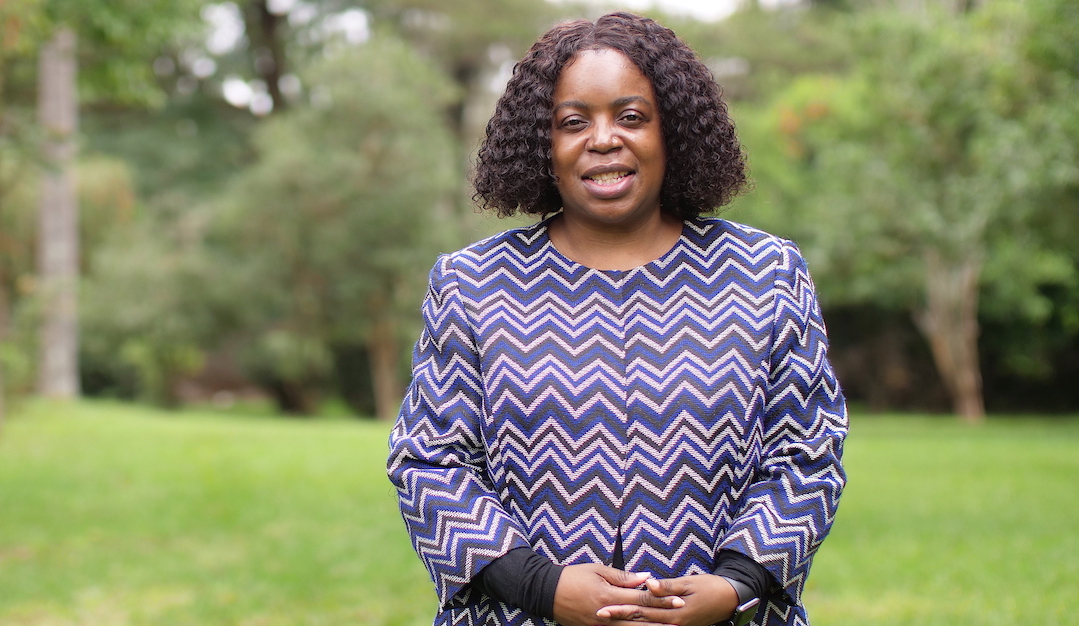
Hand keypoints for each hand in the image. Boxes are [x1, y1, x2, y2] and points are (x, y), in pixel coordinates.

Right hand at [552, 563, 684, 625]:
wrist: (547, 593)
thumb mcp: (598, 570)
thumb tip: (646, 577)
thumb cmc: (573, 577)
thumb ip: (623, 577)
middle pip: (640, 619)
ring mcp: (601, 625)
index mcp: (609, 596)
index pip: (642, 598)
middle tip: (681, 619)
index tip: (678, 600)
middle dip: (662, 619)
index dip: (661, 600)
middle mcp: (607, 614)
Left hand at [596, 573, 738, 625]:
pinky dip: (643, 625)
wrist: (730, 600)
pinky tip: (630, 623)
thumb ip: (667, 586)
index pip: (642, 610)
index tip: (603, 607)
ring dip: (627, 623)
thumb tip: (648, 584)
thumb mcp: (689, 583)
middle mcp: (673, 623)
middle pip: (640, 621)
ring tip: (609, 620)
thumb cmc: (710, 587)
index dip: (621, 609)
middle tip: (599, 614)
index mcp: (674, 611)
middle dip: (618, 618)